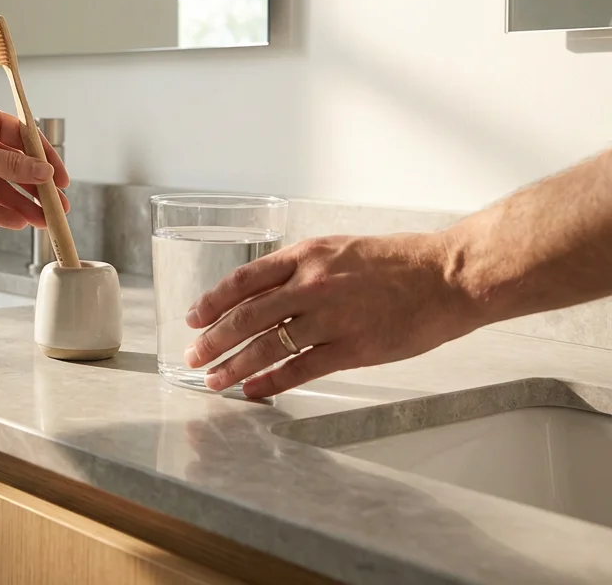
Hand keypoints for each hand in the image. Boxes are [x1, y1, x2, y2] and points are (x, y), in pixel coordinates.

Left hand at [0, 100, 69, 228]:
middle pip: (14, 167)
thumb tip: (42, 170)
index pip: (23, 139)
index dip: (45, 158)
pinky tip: (17, 222)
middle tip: (58, 207)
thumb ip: (8, 164)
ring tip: (44, 221)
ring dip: (21, 204)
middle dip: (37, 187)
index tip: (62, 178)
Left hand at [182, 232, 481, 397]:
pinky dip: (270, 382)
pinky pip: (299, 369)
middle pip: (246, 317)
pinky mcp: (352, 349)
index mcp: (306, 256)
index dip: (212, 301)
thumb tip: (261, 293)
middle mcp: (312, 285)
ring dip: (234, 366)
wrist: (448, 277)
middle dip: (213, 340)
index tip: (194, 318)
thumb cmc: (397, 263)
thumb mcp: (339, 250)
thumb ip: (300, 269)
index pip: (244, 281)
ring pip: (267, 346)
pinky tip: (252, 391)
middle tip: (193, 357)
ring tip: (214, 380)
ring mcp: (331, 318)